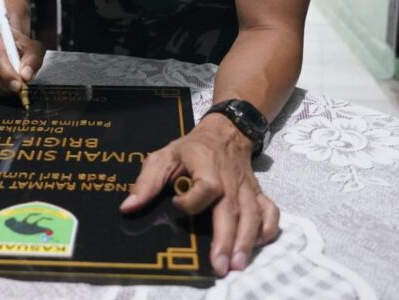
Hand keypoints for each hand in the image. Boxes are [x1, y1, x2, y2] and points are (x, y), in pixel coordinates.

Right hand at [0, 21, 44, 94]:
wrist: (7, 42)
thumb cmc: (19, 45)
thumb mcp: (32, 48)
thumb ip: (32, 60)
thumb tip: (25, 76)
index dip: (6, 73)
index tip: (18, 84)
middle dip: (2, 83)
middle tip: (16, 89)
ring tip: (10, 89)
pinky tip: (1, 89)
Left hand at [120, 113, 279, 276]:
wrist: (226, 132)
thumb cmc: (191, 148)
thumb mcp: (164, 156)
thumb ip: (147, 182)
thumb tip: (128, 208)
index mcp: (206, 166)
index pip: (207, 186)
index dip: (192, 200)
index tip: (177, 204)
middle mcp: (230, 179)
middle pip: (231, 209)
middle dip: (226, 239)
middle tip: (220, 266)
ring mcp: (246, 187)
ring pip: (252, 215)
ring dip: (246, 241)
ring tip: (237, 264)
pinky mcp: (257, 193)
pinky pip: (270, 211)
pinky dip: (268, 228)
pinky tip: (258, 245)